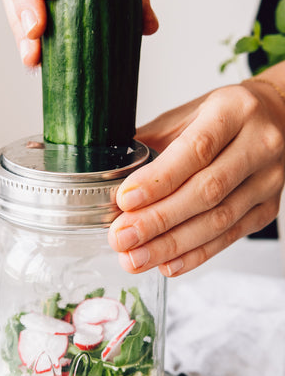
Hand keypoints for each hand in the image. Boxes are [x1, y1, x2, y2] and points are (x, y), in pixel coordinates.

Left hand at [108, 78, 284, 276]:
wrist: (276, 118)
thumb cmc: (224, 116)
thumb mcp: (187, 114)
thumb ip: (151, 141)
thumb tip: (108, 173)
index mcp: (233, 111)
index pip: (195, 150)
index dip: (158, 180)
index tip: (125, 200)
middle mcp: (258, 144)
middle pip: (207, 191)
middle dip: (158, 220)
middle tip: (122, 237)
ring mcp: (268, 180)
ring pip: (219, 220)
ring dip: (172, 245)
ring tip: (136, 257)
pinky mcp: (268, 208)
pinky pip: (229, 237)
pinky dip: (195, 255)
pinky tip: (167, 264)